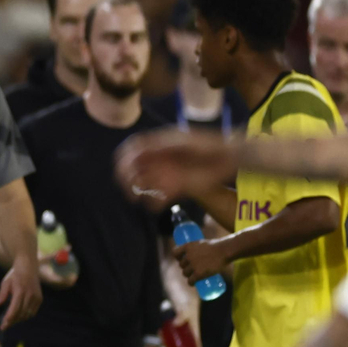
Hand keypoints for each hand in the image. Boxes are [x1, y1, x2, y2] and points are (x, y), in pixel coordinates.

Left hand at [0, 259, 41, 328]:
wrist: (28, 267)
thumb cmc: (14, 275)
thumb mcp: (5, 283)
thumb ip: (2, 294)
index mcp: (20, 291)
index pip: (14, 309)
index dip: (8, 319)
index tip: (3, 326)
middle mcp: (30, 295)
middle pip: (20, 314)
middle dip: (12, 321)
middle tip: (4, 326)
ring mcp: (36, 297)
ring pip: (27, 314)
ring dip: (18, 320)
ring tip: (10, 322)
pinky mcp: (39, 299)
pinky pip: (33, 312)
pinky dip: (26, 316)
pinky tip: (19, 317)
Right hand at [114, 127, 235, 205]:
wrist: (227, 157)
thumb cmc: (206, 144)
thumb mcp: (180, 140)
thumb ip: (158, 146)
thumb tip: (137, 151)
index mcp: (158, 145)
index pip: (133, 150)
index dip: (124, 157)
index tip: (120, 166)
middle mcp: (159, 160)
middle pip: (135, 168)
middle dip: (127, 177)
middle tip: (126, 185)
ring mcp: (167, 174)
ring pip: (145, 184)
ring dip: (138, 191)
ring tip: (135, 198)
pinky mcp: (177, 187)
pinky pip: (160, 197)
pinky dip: (154, 203)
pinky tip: (154, 206)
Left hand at [174, 239, 227, 283]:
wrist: (225, 250)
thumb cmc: (218, 245)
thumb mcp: (204, 243)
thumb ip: (199, 248)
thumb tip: (201, 252)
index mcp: (188, 246)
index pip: (175, 253)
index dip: (178, 257)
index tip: (182, 259)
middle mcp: (188, 256)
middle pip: (181, 265)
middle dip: (185, 267)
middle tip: (191, 269)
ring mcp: (193, 265)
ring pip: (185, 273)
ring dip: (188, 275)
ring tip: (193, 276)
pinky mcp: (198, 274)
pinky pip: (191, 280)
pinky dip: (191, 283)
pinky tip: (193, 283)